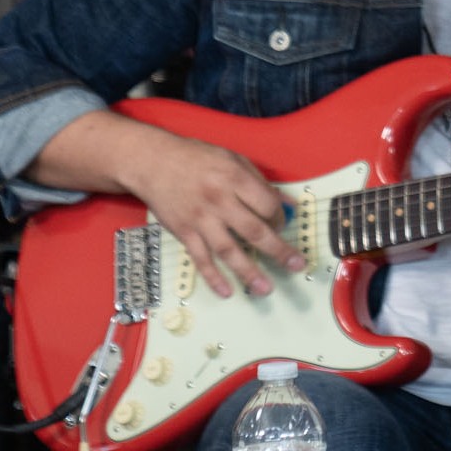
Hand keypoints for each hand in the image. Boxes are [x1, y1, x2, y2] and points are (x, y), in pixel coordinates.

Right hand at [121, 129, 303, 298]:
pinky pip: (200, 258)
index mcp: (235, 178)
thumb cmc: (197, 158)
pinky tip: (226, 291)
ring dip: (248, 272)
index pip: (267, 204)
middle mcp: (219, 201)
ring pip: (228, 250)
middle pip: (253, 231)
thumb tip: (289, 205)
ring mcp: (200, 219)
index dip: (279, 217)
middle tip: (296, 266)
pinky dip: (213, 277)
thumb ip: (261, 183)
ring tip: (265, 289)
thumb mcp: (234, 159)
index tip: (283, 225)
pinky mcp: (184, 232)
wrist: (154, 162)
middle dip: (278, 250)